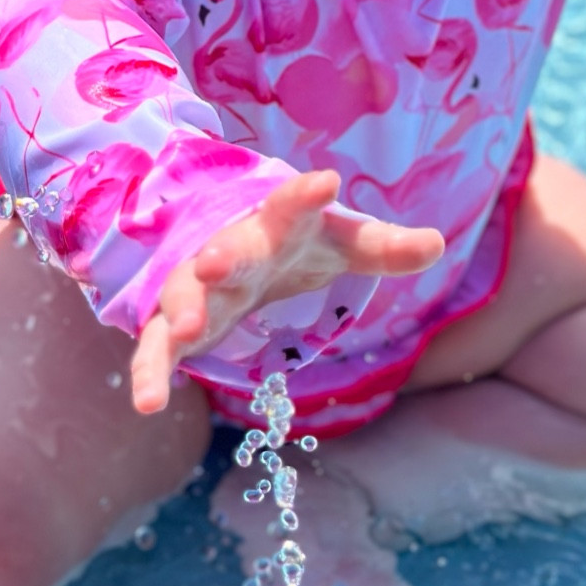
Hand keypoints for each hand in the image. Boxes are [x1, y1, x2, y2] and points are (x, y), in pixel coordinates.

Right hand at [130, 170, 443, 412]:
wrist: (236, 251)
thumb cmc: (297, 245)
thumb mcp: (342, 244)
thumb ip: (385, 247)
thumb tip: (438, 244)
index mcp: (279, 226)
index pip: (294, 207)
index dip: (307, 196)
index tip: (327, 182)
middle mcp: (233, 251)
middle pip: (228, 252)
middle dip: (222, 257)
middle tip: (214, 265)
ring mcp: (198, 288)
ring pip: (183, 296)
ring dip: (183, 310)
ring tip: (186, 331)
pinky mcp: (176, 327)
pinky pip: (157, 348)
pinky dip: (150, 372)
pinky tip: (146, 404)